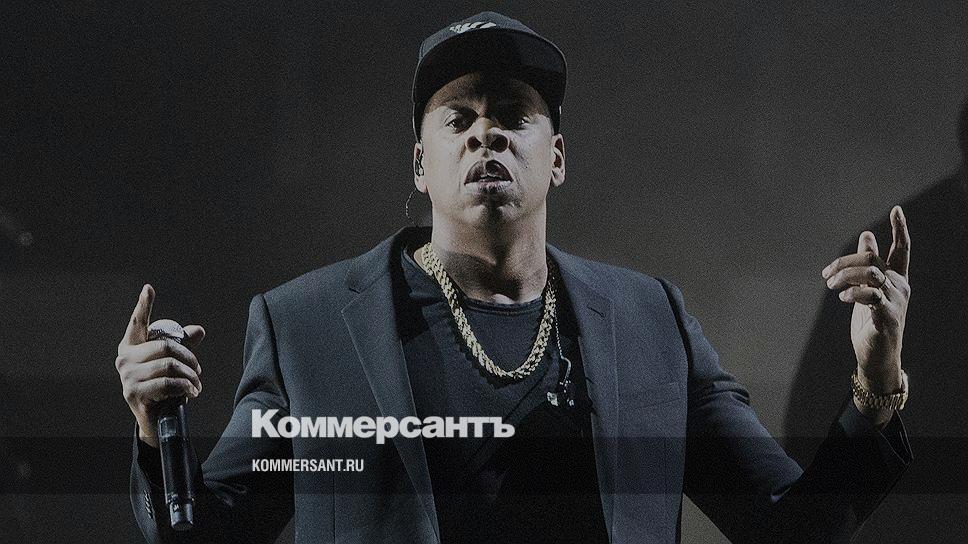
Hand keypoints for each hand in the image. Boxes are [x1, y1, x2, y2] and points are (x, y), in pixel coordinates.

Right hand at [115, 284, 204, 447]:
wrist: (153, 418)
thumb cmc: (161, 386)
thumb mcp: (172, 364)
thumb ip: (183, 346)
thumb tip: (198, 331)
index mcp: (131, 346)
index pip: (137, 322)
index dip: (143, 305)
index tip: (148, 288)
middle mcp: (124, 358)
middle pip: (166, 347)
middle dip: (189, 359)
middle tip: (198, 371)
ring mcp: (127, 376)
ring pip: (169, 366)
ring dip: (190, 376)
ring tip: (196, 384)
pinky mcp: (133, 392)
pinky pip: (167, 383)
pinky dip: (185, 387)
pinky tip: (191, 392)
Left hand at [821, 206, 909, 423]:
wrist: (877, 357)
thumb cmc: (870, 322)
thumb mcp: (867, 289)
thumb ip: (867, 264)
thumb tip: (866, 235)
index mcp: (896, 278)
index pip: (902, 249)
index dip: (900, 229)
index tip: (896, 210)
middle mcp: (899, 287)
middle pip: (872, 259)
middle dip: (845, 261)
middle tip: (825, 274)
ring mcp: (895, 302)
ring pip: (871, 273)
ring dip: (845, 275)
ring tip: (830, 285)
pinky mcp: (887, 317)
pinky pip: (871, 296)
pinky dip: (853, 292)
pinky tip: (842, 297)